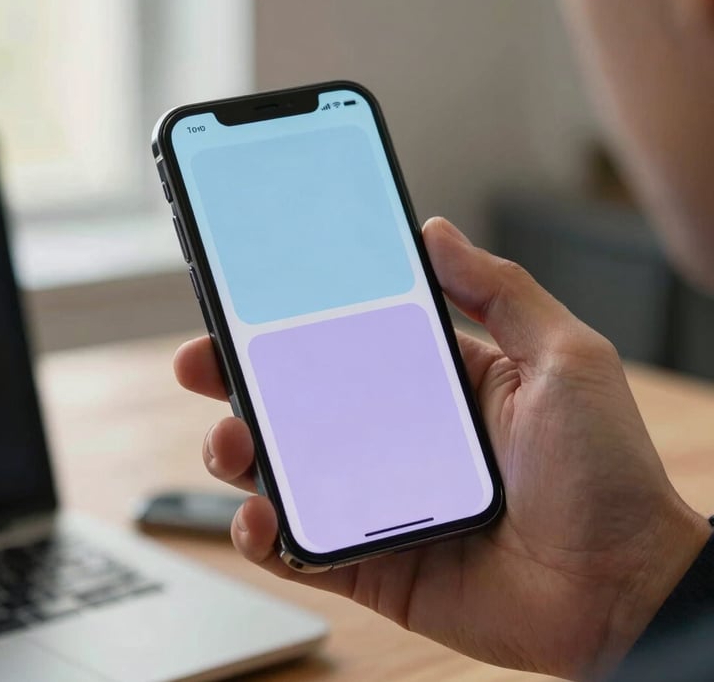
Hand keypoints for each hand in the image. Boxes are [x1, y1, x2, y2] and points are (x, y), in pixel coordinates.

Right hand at [174, 217, 709, 679]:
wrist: (621, 591)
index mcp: (434, 384)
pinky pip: (300, 548)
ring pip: (285, 471)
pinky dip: (265, 535)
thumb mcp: (562, 357)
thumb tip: (434, 231)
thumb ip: (500, 289)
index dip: (293, 321)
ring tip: (229, 443)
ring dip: (239, 453)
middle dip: (240, 381)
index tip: (248, 299)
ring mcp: (379, 501)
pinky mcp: (372, 563)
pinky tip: (258, 517)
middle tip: (202, 362)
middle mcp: (398, 437)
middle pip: (299, 403)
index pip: (346, 342)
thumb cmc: (605, 472)